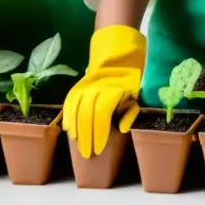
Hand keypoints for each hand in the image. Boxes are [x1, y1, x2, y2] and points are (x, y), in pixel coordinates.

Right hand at [62, 25, 145, 158]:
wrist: (118, 50)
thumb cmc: (131, 76)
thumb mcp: (137, 92)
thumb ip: (130, 111)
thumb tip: (122, 129)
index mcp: (113, 88)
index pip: (102, 114)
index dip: (99, 133)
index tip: (99, 149)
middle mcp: (96, 86)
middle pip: (87, 114)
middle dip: (86, 136)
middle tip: (86, 154)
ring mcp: (85, 84)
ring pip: (76, 109)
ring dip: (76, 129)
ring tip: (76, 144)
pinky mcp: (79, 84)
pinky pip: (69, 101)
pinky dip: (67, 115)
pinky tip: (67, 129)